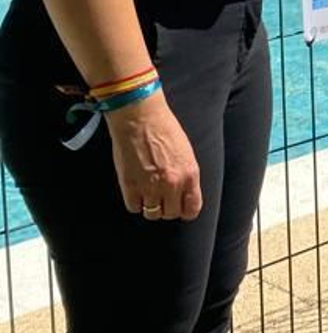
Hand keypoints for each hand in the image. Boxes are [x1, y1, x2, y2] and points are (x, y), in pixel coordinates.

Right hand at [106, 90, 202, 220]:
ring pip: (152, 214)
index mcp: (190, 174)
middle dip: (166, 207)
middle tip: (161, 197)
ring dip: (150, 206)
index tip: (180, 207)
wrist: (141, 118)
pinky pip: (133, 207)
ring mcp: (150, 186)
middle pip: (171, 214)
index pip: (192, 208)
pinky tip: (135, 190)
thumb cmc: (164, 129)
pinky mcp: (130, 185)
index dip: (185, 210)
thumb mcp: (186, 153)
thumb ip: (186, 175)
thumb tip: (183, 193)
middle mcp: (172, 184)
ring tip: (147, 192)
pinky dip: (134, 202)